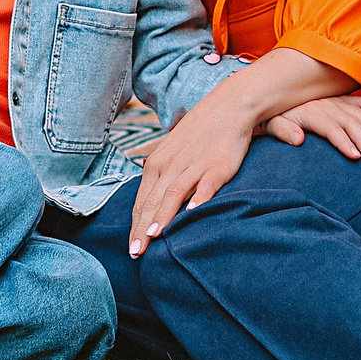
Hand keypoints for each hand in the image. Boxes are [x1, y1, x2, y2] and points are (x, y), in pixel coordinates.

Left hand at [126, 91, 253, 258]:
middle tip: (137, 253)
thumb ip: (162, 176)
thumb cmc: (199, 132)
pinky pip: (206, 185)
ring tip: (155, 237)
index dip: (135, 225)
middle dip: (143, 229)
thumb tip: (151, 202)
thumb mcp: (172, 152)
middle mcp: (170, 165)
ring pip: (172, 194)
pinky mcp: (217, 165)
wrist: (228, 106)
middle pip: (152, 202)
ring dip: (163, 216)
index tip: (132, 248)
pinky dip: (198, 199)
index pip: (141, 201)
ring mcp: (193, 165)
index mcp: (156, 163)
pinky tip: (192, 213)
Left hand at [263, 93, 360, 159]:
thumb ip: (283, 132)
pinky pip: (358, 101)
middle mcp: (324, 103)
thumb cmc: (271, 117)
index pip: (332, 128)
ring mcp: (332, 99)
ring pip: (358, 112)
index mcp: (309, 112)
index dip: (344, 142)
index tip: (356, 157)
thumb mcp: (271, 125)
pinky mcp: (337, 98)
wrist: (269, 97)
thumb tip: (298, 140)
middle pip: (349, 121)